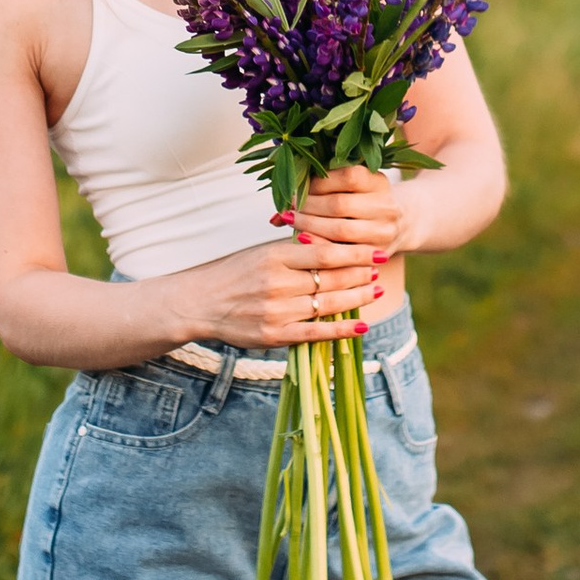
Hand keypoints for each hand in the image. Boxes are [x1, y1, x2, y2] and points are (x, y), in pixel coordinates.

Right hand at [190, 217, 386, 346]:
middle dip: (360, 273)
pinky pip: (315, 332)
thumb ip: (292, 251)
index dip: (354, 252)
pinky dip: (341, 330)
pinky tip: (361, 325)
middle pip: (330, 277)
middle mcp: (277, 283)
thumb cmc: (233, 275)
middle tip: (381, 268)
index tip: (373, 250)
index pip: (324, 252)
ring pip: (327, 303)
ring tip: (376, 291)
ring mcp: (276, 310)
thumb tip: (328, 243)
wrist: (199, 303)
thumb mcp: (259, 253)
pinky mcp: (274, 335)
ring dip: (356, 298)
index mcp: (274, 257)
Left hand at [281, 163, 414, 259]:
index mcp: (378, 182)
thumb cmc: (362, 202)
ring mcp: (385, 231)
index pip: (347, 177)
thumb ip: (318, 190)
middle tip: (289, 210)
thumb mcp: (350, 189)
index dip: (318, 183)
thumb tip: (277, 212)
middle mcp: (386, 206)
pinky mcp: (379, 254)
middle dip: (309, 207)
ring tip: (293, 225)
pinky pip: (344, 253)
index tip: (297, 189)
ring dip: (310, 227)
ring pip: (340, 231)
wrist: (401, 224)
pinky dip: (321, 247)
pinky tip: (305, 243)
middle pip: (340, 205)